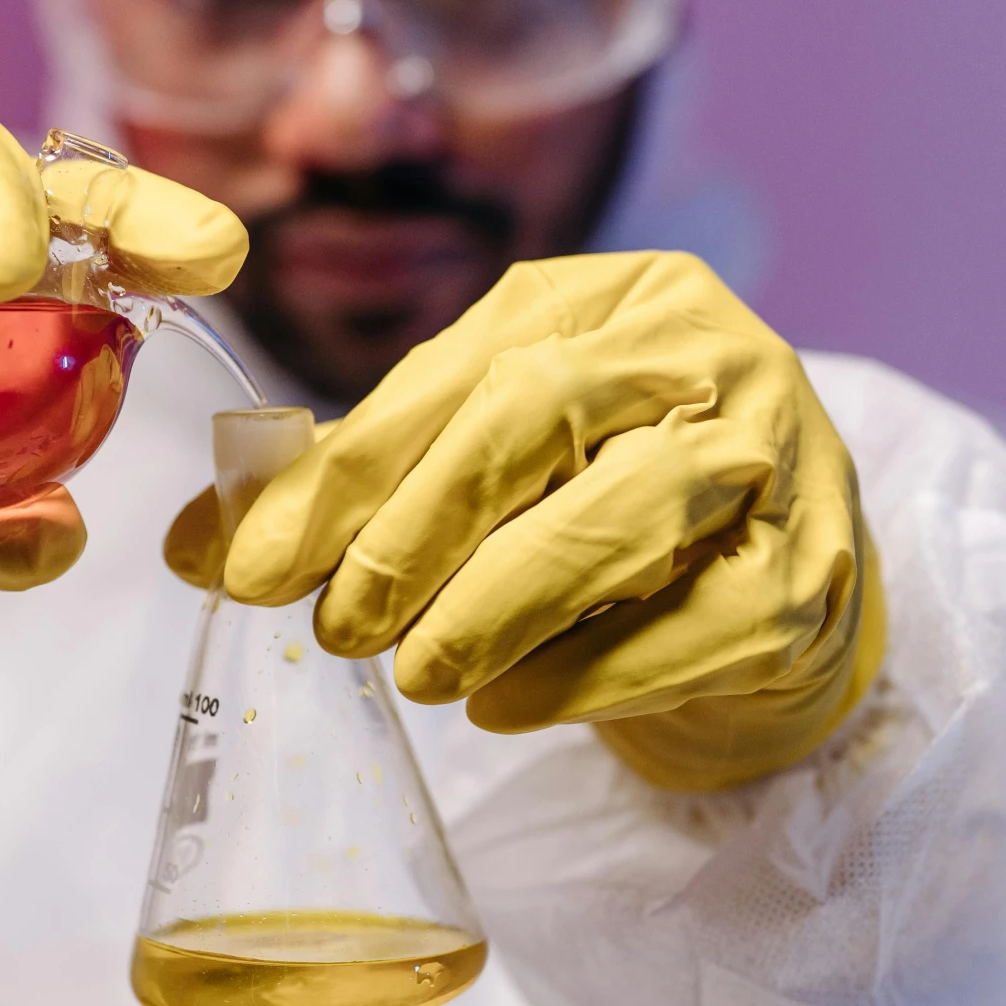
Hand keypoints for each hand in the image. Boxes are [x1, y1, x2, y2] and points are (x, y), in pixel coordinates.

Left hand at [167, 253, 882, 790]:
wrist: (770, 596)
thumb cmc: (603, 517)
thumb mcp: (481, 473)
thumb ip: (351, 492)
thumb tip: (195, 543)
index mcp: (605, 296)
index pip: (456, 370)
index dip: (342, 474)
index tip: (249, 567)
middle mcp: (702, 350)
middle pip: (540, 413)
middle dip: (414, 530)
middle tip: (337, 628)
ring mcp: (776, 454)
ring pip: (625, 510)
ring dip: (495, 604)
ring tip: (415, 675)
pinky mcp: (810, 572)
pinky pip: (691, 624)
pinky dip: (581, 675)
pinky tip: (504, 708)